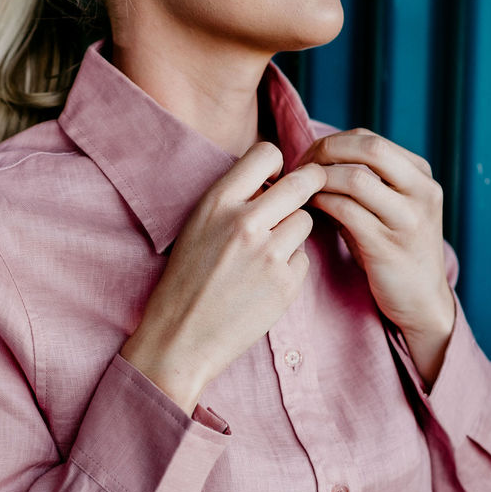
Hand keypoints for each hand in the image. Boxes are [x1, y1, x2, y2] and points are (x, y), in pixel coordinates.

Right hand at [121, 142, 326, 413]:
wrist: (180, 337)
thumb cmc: (187, 280)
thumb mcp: (198, 226)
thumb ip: (234, 200)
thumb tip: (278, 180)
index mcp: (217, 202)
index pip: (267, 154)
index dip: (278, 164)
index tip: (278, 177)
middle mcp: (244, 223)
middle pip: (301, 184)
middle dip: (309, 186)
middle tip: (310, 192)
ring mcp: (268, 255)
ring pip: (306, 222)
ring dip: (295, 231)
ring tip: (268, 251)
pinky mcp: (285, 284)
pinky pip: (304, 259)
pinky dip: (291, 266)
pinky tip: (265, 281)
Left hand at [297, 129, 454, 385]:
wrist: (421, 301)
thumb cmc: (393, 251)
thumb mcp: (388, 209)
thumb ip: (361, 183)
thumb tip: (311, 162)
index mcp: (421, 175)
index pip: (371, 139)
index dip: (332, 143)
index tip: (306, 159)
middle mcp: (421, 192)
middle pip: (369, 148)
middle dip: (325, 152)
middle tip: (298, 169)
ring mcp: (408, 219)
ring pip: (355, 179)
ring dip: (319, 180)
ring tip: (300, 192)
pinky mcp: (388, 246)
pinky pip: (347, 211)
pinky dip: (322, 204)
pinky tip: (310, 211)